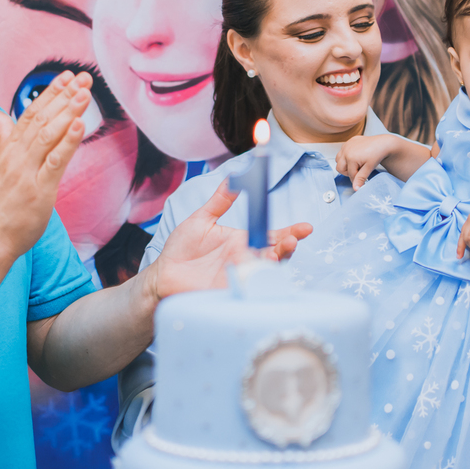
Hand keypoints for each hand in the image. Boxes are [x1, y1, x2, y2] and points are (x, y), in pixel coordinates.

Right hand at [0, 70, 91, 259]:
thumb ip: (3, 138)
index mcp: (9, 149)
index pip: (30, 113)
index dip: (50, 93)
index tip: (66, 76)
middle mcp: (17, 156)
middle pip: (41, 119)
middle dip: (64, 96)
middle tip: (83, 77)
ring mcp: (27, 172)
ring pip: (49, 135)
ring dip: (68, 112)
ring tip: (85, 93)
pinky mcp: (40, 190)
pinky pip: (55, 162)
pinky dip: (68, 142)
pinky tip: (79, 124)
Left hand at [146, 181, 311, 299]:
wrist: (164, 274)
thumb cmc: (182, 248)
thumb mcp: (202, 219)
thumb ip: (220, 201)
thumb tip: (233, 177)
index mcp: (242, 240)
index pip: (271, 235)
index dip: (290, 232)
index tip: (305, 227)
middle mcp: (246, 259)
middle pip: (276, 254)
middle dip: (288, 247)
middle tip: (294, 239)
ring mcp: (240, 276)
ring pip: (267, 272)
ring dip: (276, 263)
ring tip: (280, 252)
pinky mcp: (231, 291)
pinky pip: (250, 288)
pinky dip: (259, 283)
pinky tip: (261, 274)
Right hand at [336, 135, 398, 190]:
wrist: (382, 143)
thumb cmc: (377, 154)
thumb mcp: (369, 168)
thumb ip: (360, 178)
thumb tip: (355, 189)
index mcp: (350, 158)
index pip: (349, 174)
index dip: (356, 178)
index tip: (362, 179)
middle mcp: (346, 151)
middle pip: (339, 168)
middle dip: (348, 172)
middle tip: (358, 171)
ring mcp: (346, 145)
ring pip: (338, 159)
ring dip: (345, 164)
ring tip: (356, 164)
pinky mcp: (348, 142)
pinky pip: (342, 151)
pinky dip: (346, 156)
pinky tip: (356, 156)